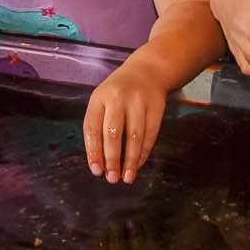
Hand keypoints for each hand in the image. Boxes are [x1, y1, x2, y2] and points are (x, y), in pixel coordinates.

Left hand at [85, 57, 168, 183]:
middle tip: (111, 178)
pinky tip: (137, 164)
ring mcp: (139, 101)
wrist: (147, 71)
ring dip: (130, 160)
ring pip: (134, 136)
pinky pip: (150, 135)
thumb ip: (98, 126)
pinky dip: (143, 153)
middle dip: (112, 159)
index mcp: (100, 97)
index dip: (93, 152)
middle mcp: (118, 98)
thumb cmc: (118, 93)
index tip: (96, 171)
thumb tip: (99, 162)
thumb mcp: (102, 101)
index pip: (92, 128)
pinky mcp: (156, 107)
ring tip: (126, 178)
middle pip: (113, 133)